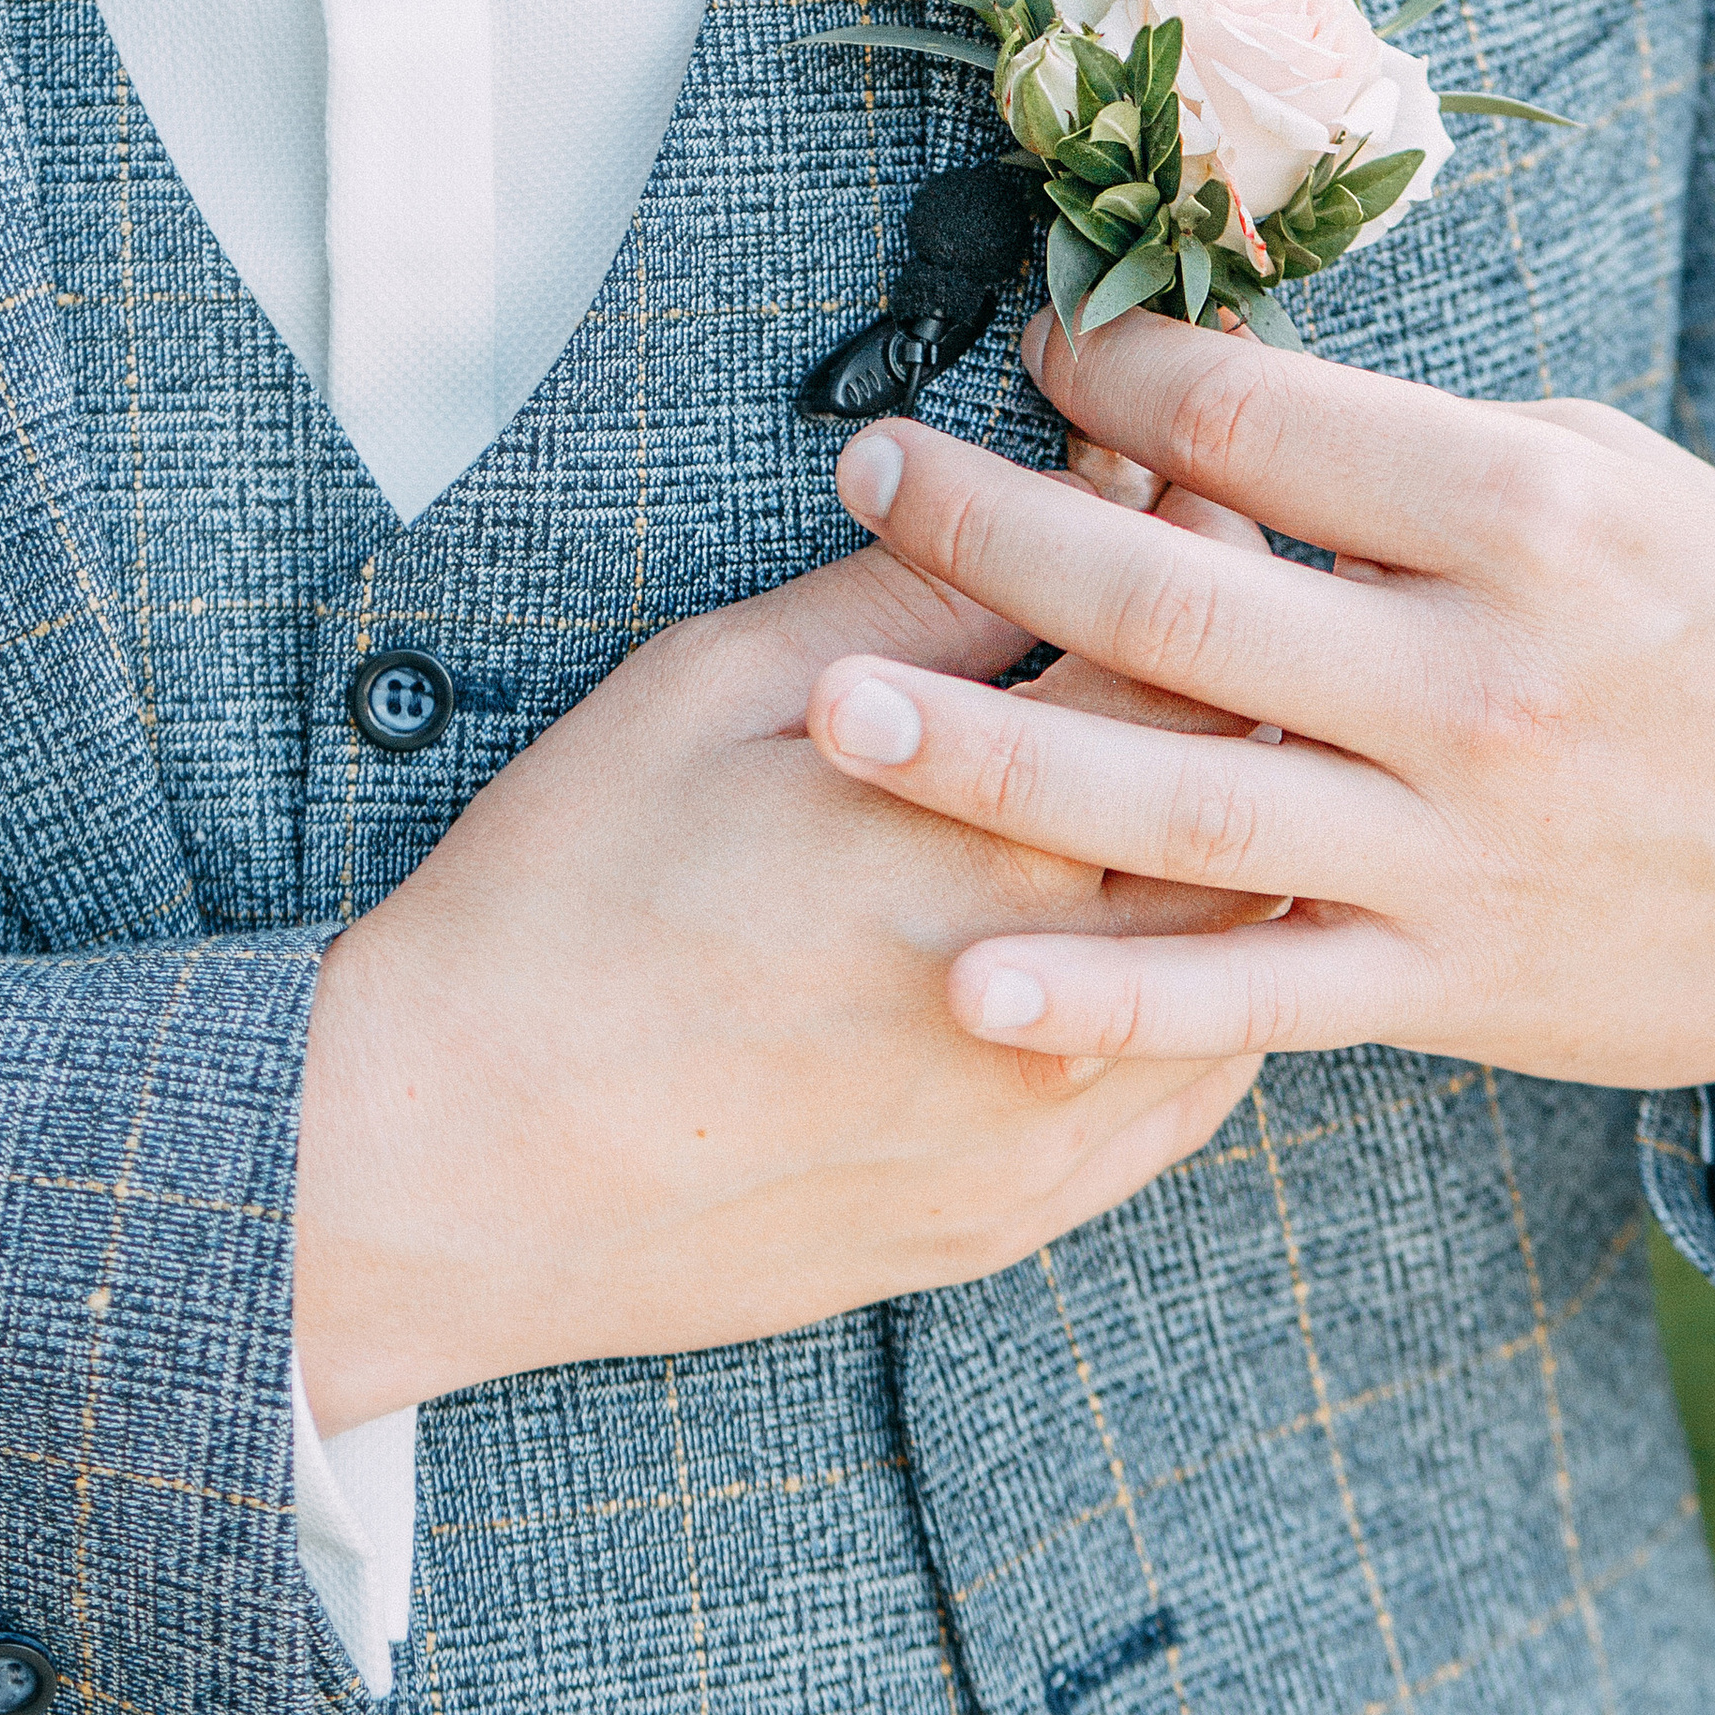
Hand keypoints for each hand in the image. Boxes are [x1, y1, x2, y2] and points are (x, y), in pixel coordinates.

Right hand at [294, 501, 1272, 1427]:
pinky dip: (1216, 995)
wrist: (457, 1157)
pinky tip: (1174, 933)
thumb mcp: (713, 691)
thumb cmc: (562, 900)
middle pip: (1255, 820)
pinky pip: (1194, 1096)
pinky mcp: (1021, 1215)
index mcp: (993, 834)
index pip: (1187, 668)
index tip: (1189, 500)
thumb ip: (909, 599)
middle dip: (1257, 701)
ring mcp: (1052, 1127)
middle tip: (1227, 621)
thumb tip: (1059, 498)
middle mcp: (1062, 990)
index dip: (1206, 561)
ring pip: (1250, 967)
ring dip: (1258, 856)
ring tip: (1216, 770)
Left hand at [804, 310, 1714, 1097]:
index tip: (1031, 350)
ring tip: (837, 705)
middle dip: (989, 529)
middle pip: (1169, 600)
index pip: (1248, 422)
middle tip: (865, 469)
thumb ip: (1412, 458)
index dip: (1108, 371)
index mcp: (1517, 515)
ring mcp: (1445, 842)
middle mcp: (1469, 678)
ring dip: (987, 756)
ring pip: (1173, 800)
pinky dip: (1107, 1004)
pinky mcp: (1436, 976)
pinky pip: (1243, 995)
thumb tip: (1214, 402)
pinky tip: (973, 989)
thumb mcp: (1611, 484)